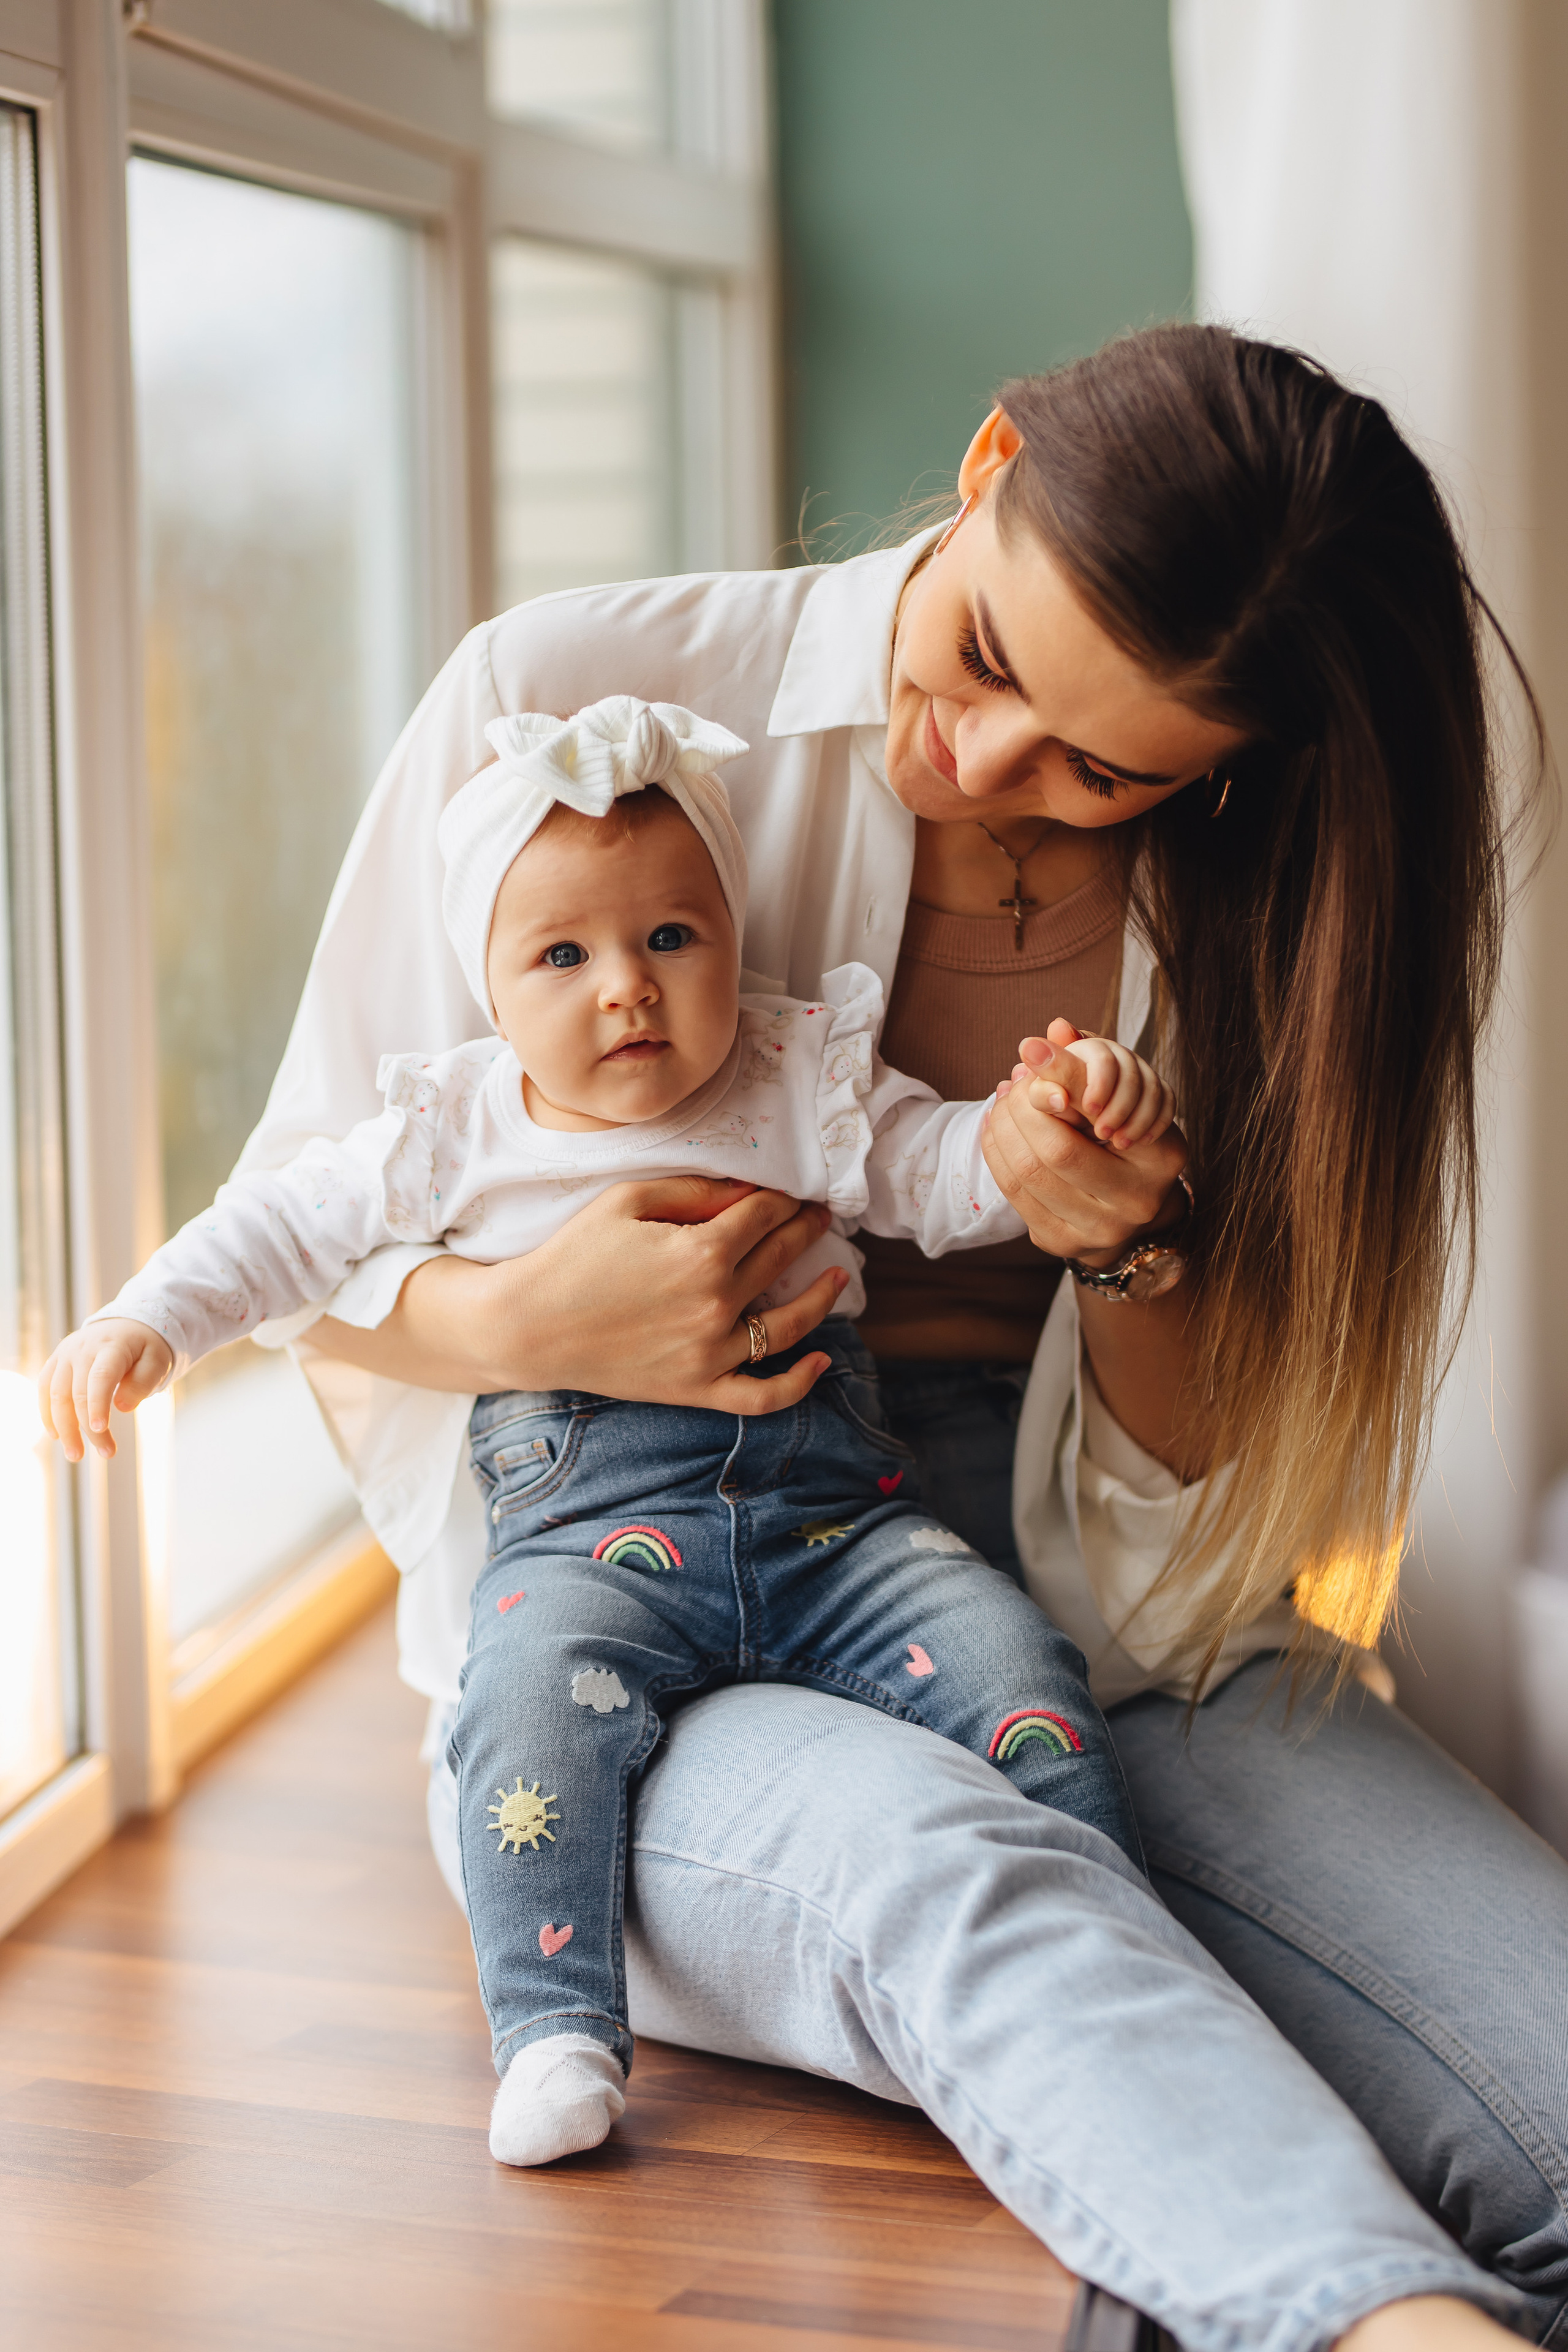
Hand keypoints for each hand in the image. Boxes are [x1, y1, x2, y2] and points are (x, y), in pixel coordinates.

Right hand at [39, 1318, 174, 1461]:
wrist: (125, 1324)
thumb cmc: (145, 1348)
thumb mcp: (157, 1360)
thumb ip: (144, 1381)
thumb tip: (122, 1407)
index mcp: (111, 1346)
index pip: (100, 1377)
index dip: (97, 1405)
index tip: (99, 1430)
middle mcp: (82, 1348)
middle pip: (78, 1392)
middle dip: (88, 1427)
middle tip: (106, 1453)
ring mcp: (65, 1354)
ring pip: (56, 1394)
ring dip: (64, 1427)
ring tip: (76, 1455)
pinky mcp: (55, 1361)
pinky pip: (44, 1389)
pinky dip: (47, 1414)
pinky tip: (56, 1436)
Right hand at [321, 1176, 849, 1418]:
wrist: (529, 1326)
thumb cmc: (572, 1256)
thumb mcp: (628, 1201)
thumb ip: (695, 1192)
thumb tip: (748, 1191)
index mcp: (702, 1252)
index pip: (764, 1216)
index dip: (783, 1198)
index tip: (792, 1191)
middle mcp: (717, 1304)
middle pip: (781, 1257)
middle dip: (806, 1230)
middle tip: (818, 1215)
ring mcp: (711, 1353)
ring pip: (788, 1326)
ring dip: (821, 1297)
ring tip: (837, 1275)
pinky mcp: (698, 1389)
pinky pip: (763, 1396)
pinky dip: (798, 1383)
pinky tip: (820, 1361)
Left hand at [983, 1026, 1187, 1266]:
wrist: (1122, 1207)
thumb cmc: (1121, 1138)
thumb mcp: (1116, 1101)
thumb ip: (1087, 1067)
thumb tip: (1055, 1027)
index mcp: (1161, 1157)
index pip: (1096, 1111)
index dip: (1058, 1077)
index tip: (1028, 1052)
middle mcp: (1136, 1200)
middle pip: (1055, 1148)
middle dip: (1023, 1108)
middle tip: (1013, 1083)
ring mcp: (1098, 1229)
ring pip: (1028, 1172)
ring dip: (1004, 1128)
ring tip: (1002, 1101)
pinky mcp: (1060, 1241)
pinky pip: (1013, 1192)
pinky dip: (997, 1152)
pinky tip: (996, 1128)